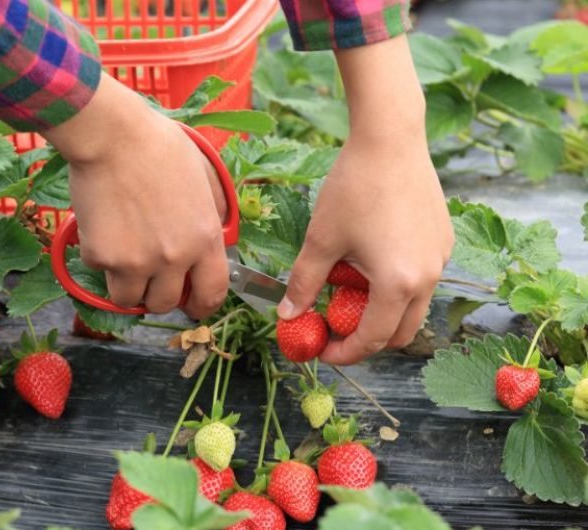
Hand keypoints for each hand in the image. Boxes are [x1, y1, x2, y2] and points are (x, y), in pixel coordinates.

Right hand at [44, 75, 228, 317]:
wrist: (111, 136)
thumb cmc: (157, 146)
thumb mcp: (202, 177)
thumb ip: (210, 213)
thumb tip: (213, 237)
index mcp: (204, 237)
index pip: (212, 293)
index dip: (201, 306)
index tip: (191, 305)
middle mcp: (174, 257)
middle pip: (164, 304)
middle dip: (155, 295)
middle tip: (146, 277)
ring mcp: (136, 261)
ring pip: (128, 299)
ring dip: (125, 285)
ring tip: (120, 256)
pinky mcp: (102, 256)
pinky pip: (100, 271)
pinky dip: (99, 256)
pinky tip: (101, 225)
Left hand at [277, 35, 454, 364]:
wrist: (390, 141)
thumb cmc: (352, 189)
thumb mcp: (320, 240)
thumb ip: (304, 283)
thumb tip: (287, 315)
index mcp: (398, 283)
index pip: (372, 338)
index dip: (345, 352)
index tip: (321, 350)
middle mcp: (429, 277)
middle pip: (400, 332)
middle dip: (366, 339)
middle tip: (333, 332)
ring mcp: (441, 259)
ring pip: (414, 307)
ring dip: (382, 313)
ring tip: (346, 296)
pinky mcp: (443, 241)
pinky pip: (422, 279)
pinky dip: (398, 287)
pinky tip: (368, 266)